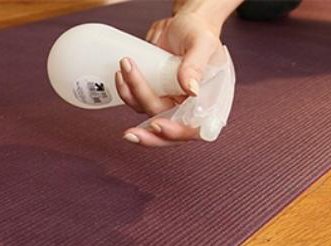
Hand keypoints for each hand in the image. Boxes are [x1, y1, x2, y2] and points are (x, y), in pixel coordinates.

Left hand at [118, 12, 221, 145]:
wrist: (182, 24)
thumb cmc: (198, 32)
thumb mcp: (202, 43)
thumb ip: (197, 65)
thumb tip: (191, 90)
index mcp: (209, 101)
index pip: (196, 128)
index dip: (177, 132)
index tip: (158, 125)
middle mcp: (188, 107)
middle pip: (169, 134)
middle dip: (148, 137)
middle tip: (130, 134)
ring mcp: (169, 102)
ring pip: (148, 114)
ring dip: (133, 97)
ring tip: (125, 69)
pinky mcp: (153, 95)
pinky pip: (137, 103)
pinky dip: (126, 93)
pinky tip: (121, 76)